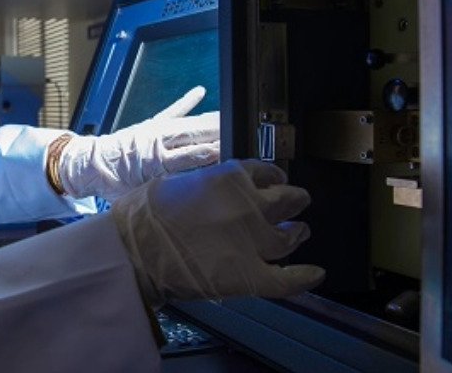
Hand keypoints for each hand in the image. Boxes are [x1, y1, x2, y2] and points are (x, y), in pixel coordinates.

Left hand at [57, 86, 219, 199]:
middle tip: (241, 131)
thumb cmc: (113, 185)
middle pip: (194, 135)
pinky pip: (171, 111)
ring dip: (210, 120)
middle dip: (218, 133)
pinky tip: (199, 91)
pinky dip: (186, 102)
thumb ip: (162, 191)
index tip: (229, 151)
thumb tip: (185, 189)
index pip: (191, 156)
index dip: (211, 153)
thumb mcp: (138, 195)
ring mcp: (154, 130)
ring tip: (231, 117)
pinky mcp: (149, 124)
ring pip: (188, 123)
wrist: (89, 166)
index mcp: (155, 161)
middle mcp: (156, 141)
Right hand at [108, 159, 323, 305]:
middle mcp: (250, 205)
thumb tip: (209, 194)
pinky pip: (288, 279)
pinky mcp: (252, 276)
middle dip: (294, 200)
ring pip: (290, 236)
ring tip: (300, 232)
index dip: (272, 177)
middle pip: (286, 200)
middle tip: (299, 201)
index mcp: (229, 177)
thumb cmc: (144, 215)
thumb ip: (203, 186)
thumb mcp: (176, 182)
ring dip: (298, 233)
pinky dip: (305, 277)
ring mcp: (254, 241)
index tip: (274, 180)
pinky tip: (316, 274)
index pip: (264, 171)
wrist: (134, 251)